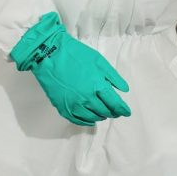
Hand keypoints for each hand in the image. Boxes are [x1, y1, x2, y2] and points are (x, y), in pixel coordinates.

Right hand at [11, 12, 131, 125]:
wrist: (49, 54)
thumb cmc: (76, 55)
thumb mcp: (99, 61)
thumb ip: (113, 77)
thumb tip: (124, 90)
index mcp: (97, 85)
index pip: (115, 103)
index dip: (122, 110)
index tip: (127, 112)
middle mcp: (87, 98)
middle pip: (105, 111)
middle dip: (113, 113)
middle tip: (117, 112)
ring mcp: (74, 104)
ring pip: (93, 117)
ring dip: (101, 116)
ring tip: (104, 113)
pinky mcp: (62, 107)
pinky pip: (78, 120)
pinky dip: (87, 121)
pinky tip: (90, 119)